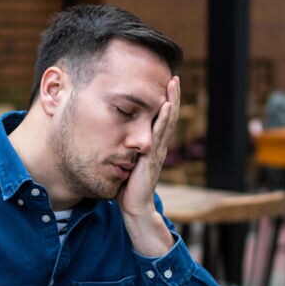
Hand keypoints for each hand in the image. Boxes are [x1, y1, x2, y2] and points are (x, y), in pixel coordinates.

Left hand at [118, 76, 179, 256]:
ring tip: (174, 83)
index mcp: (151, 146)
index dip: (164, 101)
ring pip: (167, 121)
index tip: (164, 83)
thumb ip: (123, 151)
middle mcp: (158, 146)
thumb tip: (109, 139)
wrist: (134, 208)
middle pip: (167, 115)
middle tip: (175, 77)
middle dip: (172, 96)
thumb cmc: (128, 189)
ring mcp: (157, 150)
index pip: (160, 119)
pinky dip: (164, 119)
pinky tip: (166, 105)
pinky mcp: (153, 157)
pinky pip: (159, 134)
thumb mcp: (125, 164)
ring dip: (171, 101)